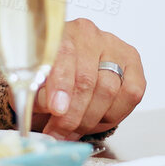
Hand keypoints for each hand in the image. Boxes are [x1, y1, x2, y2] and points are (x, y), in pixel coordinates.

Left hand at [33, 18, 144, 139]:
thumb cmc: (48, 75)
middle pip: (87, 79)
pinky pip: (130, 95)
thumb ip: (37, 93)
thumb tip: (49, 105)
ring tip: (72, 131)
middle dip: (73, 114)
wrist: (65, 71)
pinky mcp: (133, 64)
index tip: (56, 109)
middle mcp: (90, 35)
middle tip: (58, 133)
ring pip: (109, 90)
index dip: (61, 85)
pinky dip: (112, 115)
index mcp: (61, 32)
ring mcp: (114, 48)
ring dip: (90, 119)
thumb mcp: (32, 83)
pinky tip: (95, 121)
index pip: (65, 56)